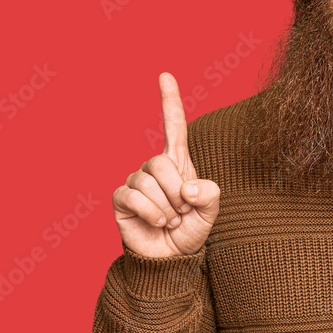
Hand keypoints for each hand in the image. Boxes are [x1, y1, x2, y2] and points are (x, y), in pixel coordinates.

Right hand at [112, 72, 219, 257]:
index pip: (174, 126)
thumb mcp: (210, 212)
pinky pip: (134, 196)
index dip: (170, 100)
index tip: (165, 75)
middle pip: (162, 162)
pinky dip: (152, 213)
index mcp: (179, 163)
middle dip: (178, 192)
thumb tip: (187, 186)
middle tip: (182, 212)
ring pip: (149, 182)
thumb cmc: (190, 231)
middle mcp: (154, 167)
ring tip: (171, 220)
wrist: (171, 258)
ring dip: (167, 207)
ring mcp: (135, 180)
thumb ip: (210, 195)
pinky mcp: (121, 198)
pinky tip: (157, 223)